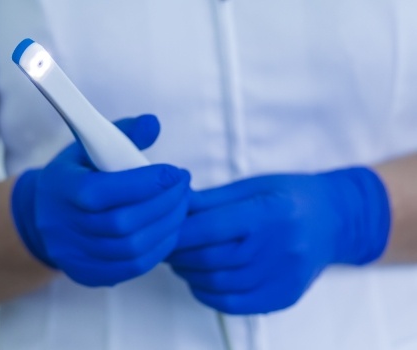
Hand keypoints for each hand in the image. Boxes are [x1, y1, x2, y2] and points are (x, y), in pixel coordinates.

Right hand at [11, 114, 190, 286]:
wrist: (43, 216)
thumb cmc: (75, 176)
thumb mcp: (89, 146)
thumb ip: (123, 133)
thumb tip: (153, 124)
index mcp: (61, 189)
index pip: (102, 192)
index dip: (144, 183)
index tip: (174, 172)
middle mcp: (63, 227)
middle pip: (122, 223)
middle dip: (164, 204)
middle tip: (184, 187)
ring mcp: (75, 255)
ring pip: (131, 249)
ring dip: (167, 227)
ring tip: (182, 206)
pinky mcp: (88, 274)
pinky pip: (132, 268)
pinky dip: (159, 249)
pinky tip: (170, 229)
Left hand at [168, 167, 389, 313]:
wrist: (334, 220)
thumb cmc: (290, 196)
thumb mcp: (252, 186)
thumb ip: (212, 200)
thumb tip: (174, 206)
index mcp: (268, 213)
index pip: (210, 228)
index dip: (178, 232)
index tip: (162, 230)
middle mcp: (277, 248)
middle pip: (210, 259)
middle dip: (178, 254)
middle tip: (165, 246)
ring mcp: (282, 277)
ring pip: (217, 284)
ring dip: (189, 274)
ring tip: (180, 261)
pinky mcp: (283, 297)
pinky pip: (234, 305)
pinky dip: (208, 294)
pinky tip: (200, 280)